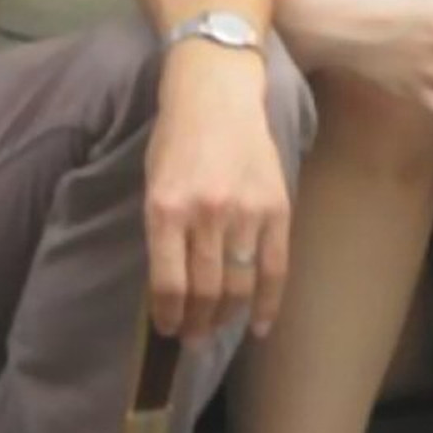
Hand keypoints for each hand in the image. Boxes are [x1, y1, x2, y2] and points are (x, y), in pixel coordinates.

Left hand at [144, 47, 290, 341]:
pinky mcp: (277, 208)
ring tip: (218, 329)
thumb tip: (173, 288)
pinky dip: (268, 303)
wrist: (217, 94)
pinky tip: (259, 326)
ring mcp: (245, 212)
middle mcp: (206, 215)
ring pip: (239, 285)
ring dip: (226, 317)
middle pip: (205, 290)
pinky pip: (275, 268)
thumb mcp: (154, 184)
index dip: (169, 317)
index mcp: (166, 209)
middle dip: (197, 324)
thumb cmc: (177, 139)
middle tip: (193, 338)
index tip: (168, 329)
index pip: (169, 284)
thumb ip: (163, 232)